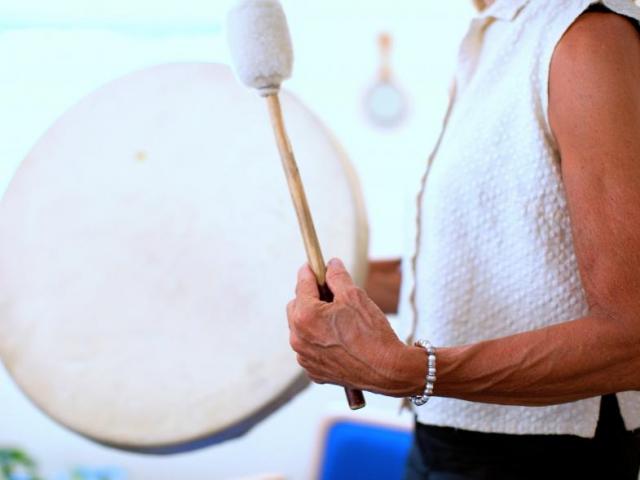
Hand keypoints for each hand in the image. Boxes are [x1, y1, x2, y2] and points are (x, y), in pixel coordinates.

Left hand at [287, 258, 424, 396]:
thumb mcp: (354, 296)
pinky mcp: (314, 371)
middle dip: (310, 297)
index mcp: (305, 316)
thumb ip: (337, 276)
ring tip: (338, 319)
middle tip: (330, 293)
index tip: (314, 265)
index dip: (310, 271)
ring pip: (302, 329)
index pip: (301, 284)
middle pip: (296, 306)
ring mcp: (304, 357)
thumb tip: (330, 265)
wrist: (387, 371)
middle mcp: (298, 338)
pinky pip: (310, 348)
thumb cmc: (371, 333)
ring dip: (314, 320)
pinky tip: (339, 339)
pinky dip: (319, 341)